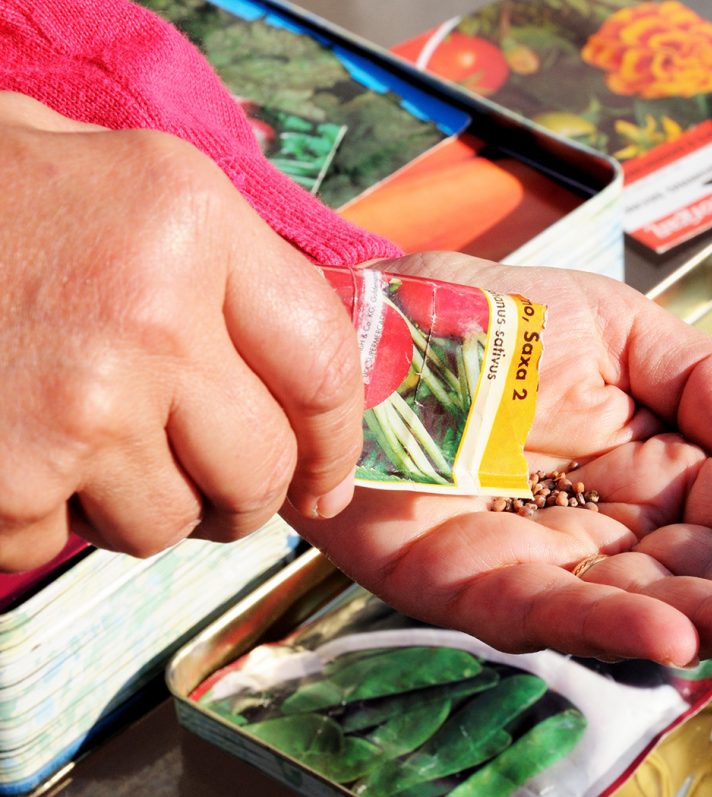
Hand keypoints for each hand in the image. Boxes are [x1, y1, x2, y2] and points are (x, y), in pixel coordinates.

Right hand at [0, 93, 362, 569]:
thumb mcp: (117, 172)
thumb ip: (225, 255)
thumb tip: (309, 346)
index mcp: (190, 226)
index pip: (320, 365)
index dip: (338, 441)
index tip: (328, 480)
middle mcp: (149, 321)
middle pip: (259, 470)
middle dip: (246, 495)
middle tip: (218, 486)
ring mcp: (75, 411)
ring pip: (166, 522)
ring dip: (141, 504)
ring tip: (86, 440)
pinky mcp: (5, 485)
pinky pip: (59, 542)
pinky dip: (41, 517)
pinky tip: (14, 449)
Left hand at [289, 252, 711, 669]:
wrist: (362, 326)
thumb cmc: (482, 317)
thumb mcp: (611, 321)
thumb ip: (699, 377)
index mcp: (651, 460)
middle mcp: (610, 522)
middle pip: (711, 567)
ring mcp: (545, 560)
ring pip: (646, 602)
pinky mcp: (471, 587)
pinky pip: (546, 613)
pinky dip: (610, 628)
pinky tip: (674, 638)